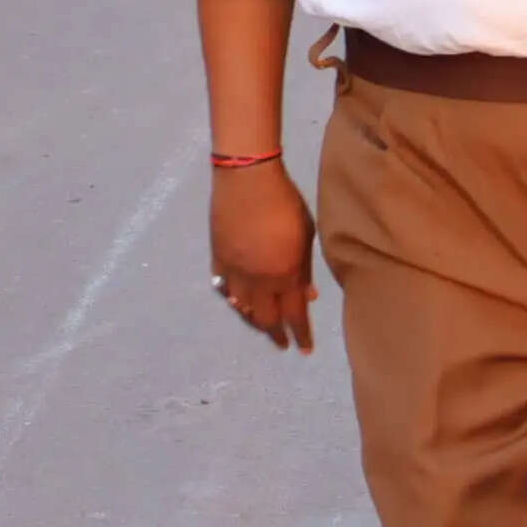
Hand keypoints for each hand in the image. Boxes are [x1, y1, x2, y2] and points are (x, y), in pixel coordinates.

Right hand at [209, 163, 317, 353]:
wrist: (247, 178)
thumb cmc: (285, 202)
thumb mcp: (306, 235)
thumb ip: (304, 268)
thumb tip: (308, 294)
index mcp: (285, 275)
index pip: (294, 315)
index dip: (301, 334)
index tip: (304, 349)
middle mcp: (259, 280)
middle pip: (266, 318)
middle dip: (276, 334)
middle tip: (284, 343)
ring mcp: (235, 270)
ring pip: (242, 308)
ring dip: (254, 320)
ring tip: (262, 326)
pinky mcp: (218, 258)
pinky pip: (223, 288)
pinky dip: (232, 299)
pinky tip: (237, 301)